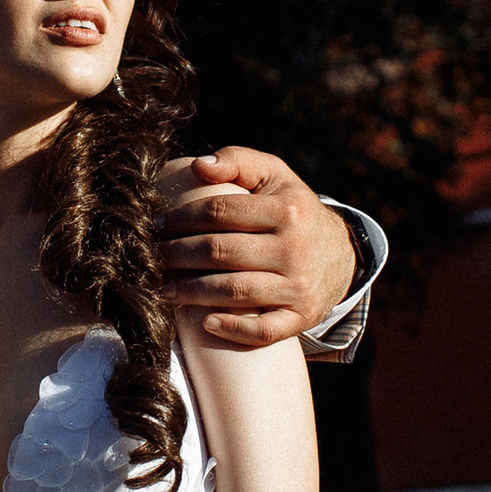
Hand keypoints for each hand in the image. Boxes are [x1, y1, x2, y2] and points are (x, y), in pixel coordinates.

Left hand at [154, 148, 357, 346]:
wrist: (340, 254)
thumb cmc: (292, 209)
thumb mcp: (274, 175)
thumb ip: (237, 160)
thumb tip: (198, 167)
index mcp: (286, 209)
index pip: (220, 211)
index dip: (181, 217)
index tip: (156, 224)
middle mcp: (294, 248)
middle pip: (222, 252)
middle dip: (177, 254)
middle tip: (150, 257)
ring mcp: (299, 286)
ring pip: (236, 291)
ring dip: (192, 292)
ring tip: (162, 289)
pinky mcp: (302, 317)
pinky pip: (265, 331)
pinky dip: (235, 330)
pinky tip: (206, 323)